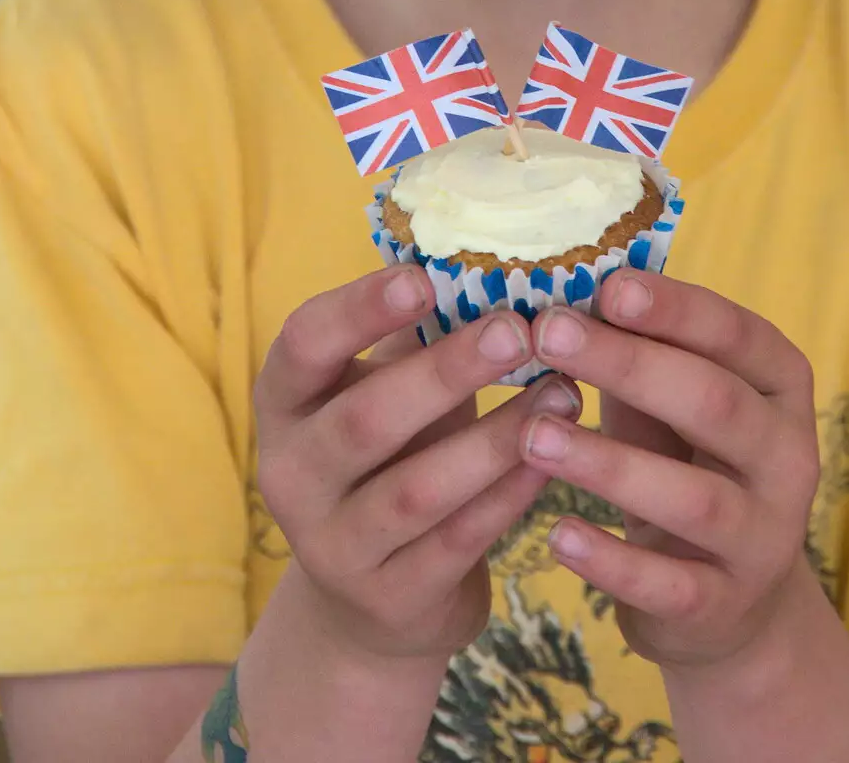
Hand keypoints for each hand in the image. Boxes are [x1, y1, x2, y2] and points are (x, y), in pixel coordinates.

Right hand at [254, 266, 581, 662]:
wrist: (372, 599)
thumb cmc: (394, 455)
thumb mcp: (385, 390)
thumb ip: (418, 334)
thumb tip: (493, 248)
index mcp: (285, 403)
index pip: (303, 345)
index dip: (359, 310)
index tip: (424, 278)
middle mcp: (292, 474)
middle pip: (363, 420)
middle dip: (444, 373)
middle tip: (516, 330)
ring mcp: (333, 545)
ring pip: (417, 490)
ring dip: (496, 439)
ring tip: (562, 394)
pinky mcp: (387, 598)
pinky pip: (457, 542)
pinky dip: (509, 497)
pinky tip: (555, 457)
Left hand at [519, 272, 819, 671]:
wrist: (729, 597)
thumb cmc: (682, 458)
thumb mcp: (670, 396)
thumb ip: (639, 344)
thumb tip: (569, 278)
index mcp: (780, 387)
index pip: (739, 334)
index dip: (676, 308)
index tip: (607, 285)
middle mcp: (789, 458)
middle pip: (715, 403)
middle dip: (631, 364)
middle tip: (550, 334)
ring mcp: (763, 537)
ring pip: (694, 498)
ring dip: (610, 464)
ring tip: (535, 434)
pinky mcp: (724, 605)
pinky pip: (670, 585)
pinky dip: (612, 561)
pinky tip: (558, 534)